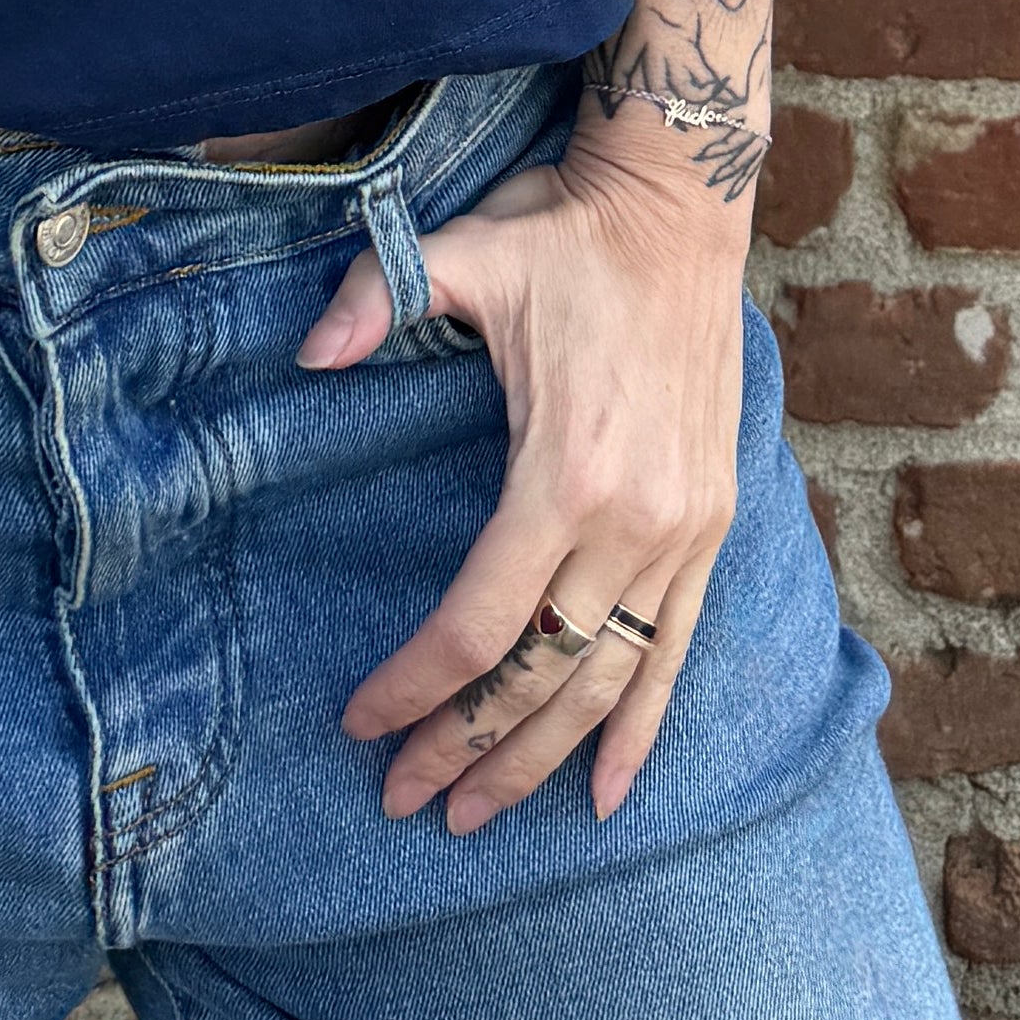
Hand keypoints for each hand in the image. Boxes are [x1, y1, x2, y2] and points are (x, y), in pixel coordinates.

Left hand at [298, 137, 748, 827]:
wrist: (682, 206)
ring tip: (476, 813)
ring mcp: (681, 531)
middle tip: (402, 801)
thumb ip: (381, 296)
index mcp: (564, 470)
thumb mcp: (467, 249)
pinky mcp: (712, 526)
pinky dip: (642, 729)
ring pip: (604, 682)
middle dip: (464, 747)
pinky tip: (609, 793)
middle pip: (538, 674)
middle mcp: (632, 519)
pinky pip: (675, 651)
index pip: (479, 621)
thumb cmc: (565, 234)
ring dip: (539, 759)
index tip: (361, 723)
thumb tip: (307, 354)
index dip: (415, 685)